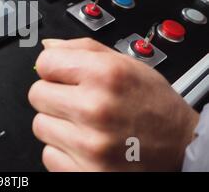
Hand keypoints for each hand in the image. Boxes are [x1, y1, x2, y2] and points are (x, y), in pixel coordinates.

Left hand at [28, 38, 198, 170]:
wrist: (181, 148)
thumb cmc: (154, 106)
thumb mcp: (126, 65)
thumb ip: (83, 49)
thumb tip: (48, 47)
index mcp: (105, 75)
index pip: (44, 63)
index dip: (53, 68)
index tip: (63, 75)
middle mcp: (96, 109)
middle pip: (36, 94)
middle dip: (53, 96)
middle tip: (77, 102)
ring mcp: (89, 145)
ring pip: (40, 125)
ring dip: (57, 125)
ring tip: (84, 125)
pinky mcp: (84, 172)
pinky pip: (48, 154)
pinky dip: (62, 151)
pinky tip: (85, 145)